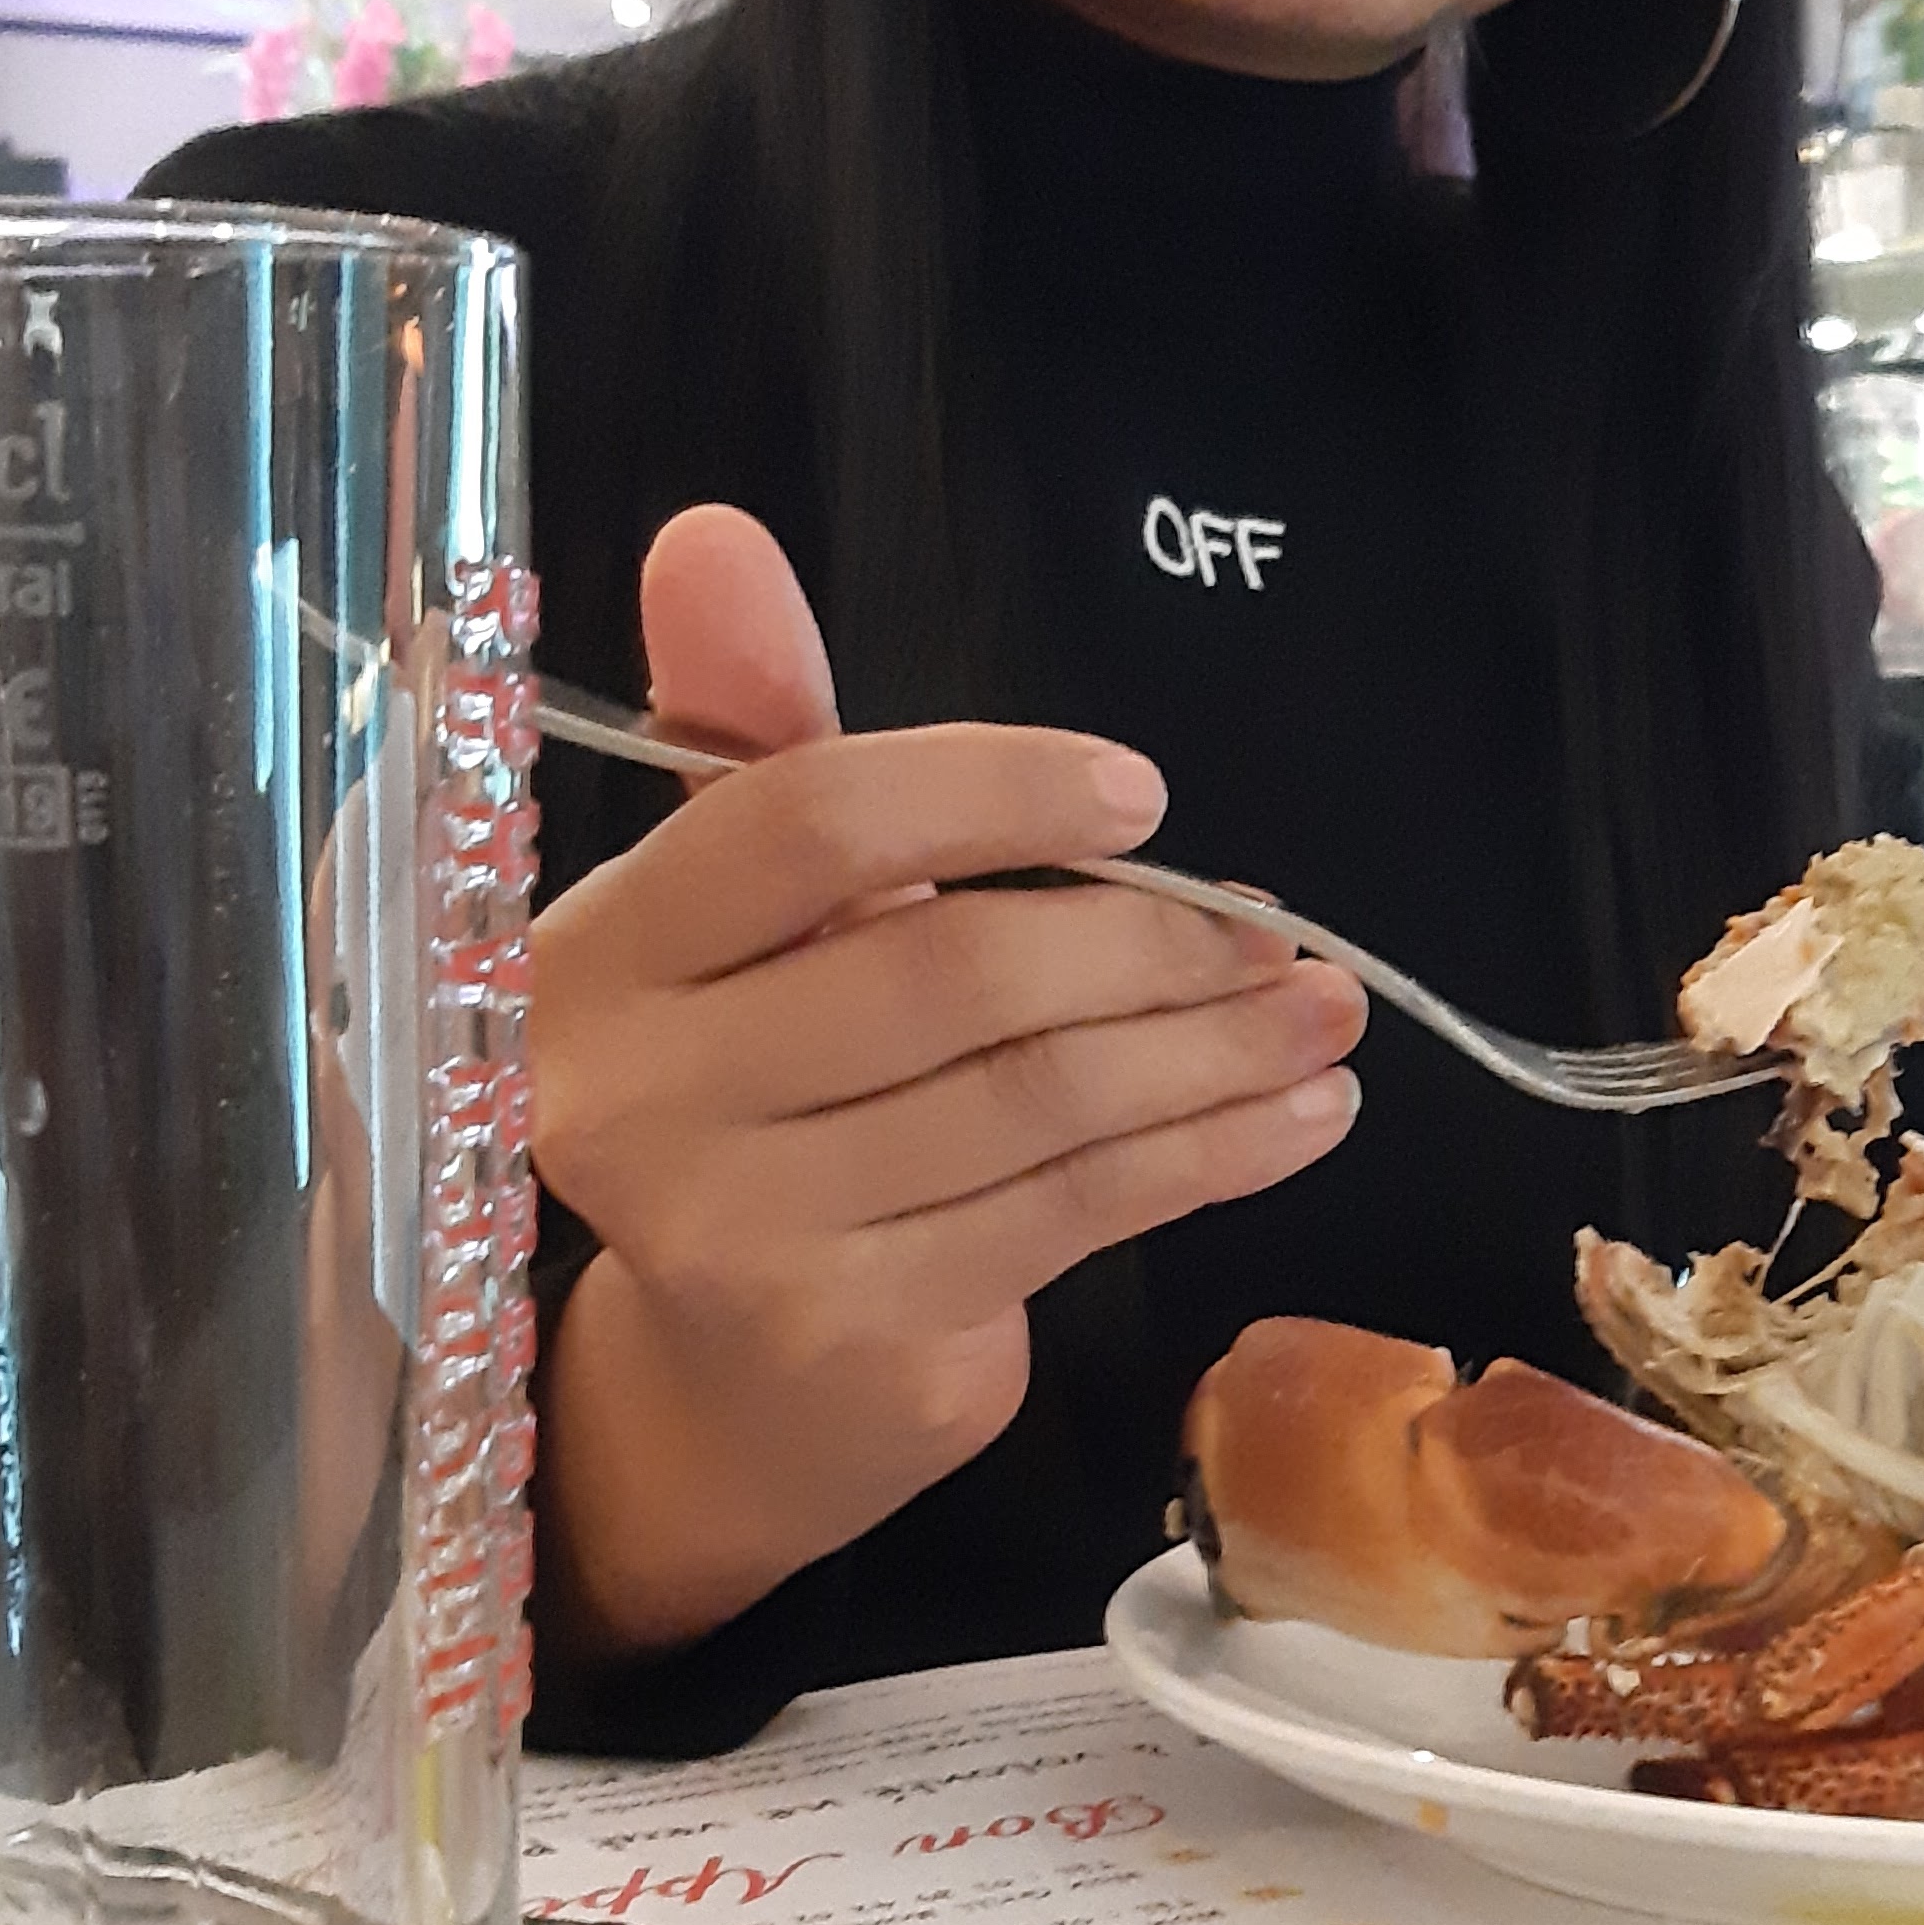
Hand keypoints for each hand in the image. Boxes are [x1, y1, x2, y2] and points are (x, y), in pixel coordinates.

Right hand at [531, 507, 1364, 1651]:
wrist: (724, 1388)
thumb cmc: (751, 1103)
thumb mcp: (737, 916)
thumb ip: (751, 732)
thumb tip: (718, 536)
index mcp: (599, 954)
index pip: (805, 825)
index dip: (990, 790)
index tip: (1141, 792)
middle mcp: (640, 1096)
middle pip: (949, 972)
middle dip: (1150, 939)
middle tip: (1281, 933)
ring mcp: (741, 1234)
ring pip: (1036, 1100)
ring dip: (1216, 1050)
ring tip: (1324, 1013)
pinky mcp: (854, 1340)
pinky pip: (1075, 1211)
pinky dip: (1210, 1154)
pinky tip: (1296, 1114)